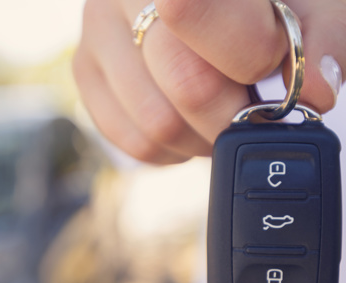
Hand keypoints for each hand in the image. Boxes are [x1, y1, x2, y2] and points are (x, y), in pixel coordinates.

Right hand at [73, 0, 345, 163]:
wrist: (185, 1)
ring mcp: (95, 33)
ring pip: (158, 124)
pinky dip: (171, 148)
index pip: (194, 10)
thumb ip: (318, 36)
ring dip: (202, 137)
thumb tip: (315, 93)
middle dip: (231, 115)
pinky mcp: (84, 74)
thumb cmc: (245, 2)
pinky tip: (186, 125)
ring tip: (216, 117)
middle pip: (186, 84)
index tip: (266, 70)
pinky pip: (133, 141)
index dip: (247, 54)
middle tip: (247, 110)